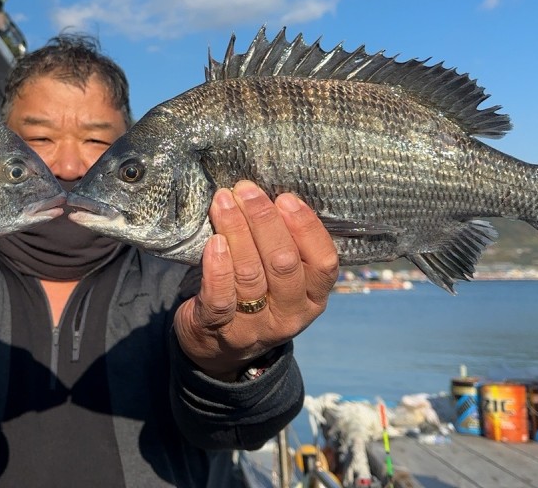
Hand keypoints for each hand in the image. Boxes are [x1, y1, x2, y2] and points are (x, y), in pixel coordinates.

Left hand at [173, 181, 338, 380]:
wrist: (216, 347)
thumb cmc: (255, 295)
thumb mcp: (282, 280)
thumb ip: (286, 246)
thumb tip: (271, 195)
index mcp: (313, 298)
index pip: (324, 262)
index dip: (306, 227)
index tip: (285, 197)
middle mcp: (290, 314)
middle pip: (283, 263)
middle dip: (264, 221)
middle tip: (245, 190)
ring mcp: (255, 325)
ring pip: (250, 274)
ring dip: (236, 231)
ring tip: (224, 201)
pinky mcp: (219, 329)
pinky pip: (220, 297)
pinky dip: (217, 267)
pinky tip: (214, 241)